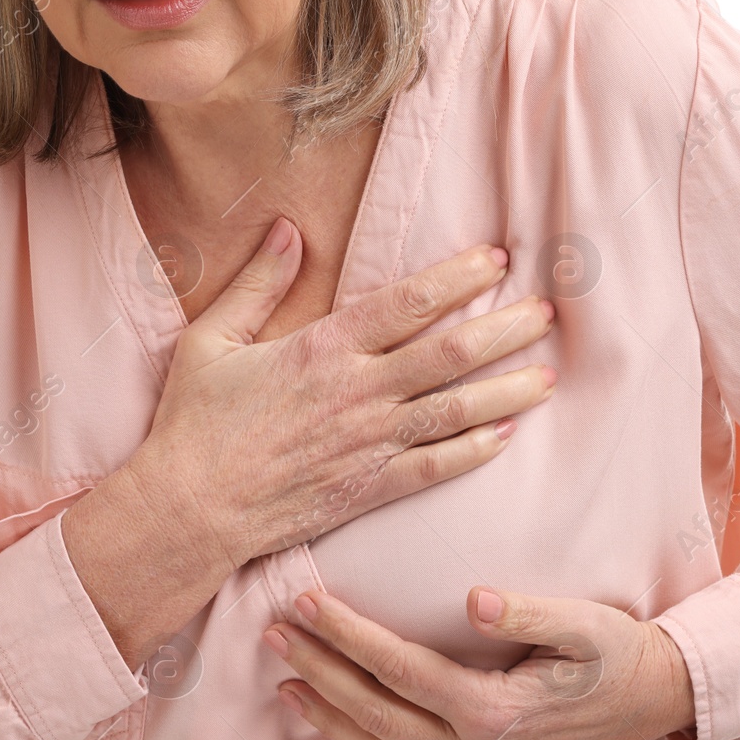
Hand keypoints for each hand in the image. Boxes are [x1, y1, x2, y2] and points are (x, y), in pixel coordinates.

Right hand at [125, 216, 557, 572]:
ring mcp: (369, 444)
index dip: (459, 277)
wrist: (190, 509)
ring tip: (549, 374)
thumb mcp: (211, 340)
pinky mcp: (369, 489)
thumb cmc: (194, 425)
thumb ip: (257, 283)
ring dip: (508, 389)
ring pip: (457, 409)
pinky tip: (507, 436)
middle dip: (506, 328)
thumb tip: (289, 230)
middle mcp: (357, 392)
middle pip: (451, 353)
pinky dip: (475, 450)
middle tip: (547, 312)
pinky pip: (436, 467)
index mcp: (323, 348)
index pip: (409, 302)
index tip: (497, 259)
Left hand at [261, 586, 697, 739]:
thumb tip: (473, 600)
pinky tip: (324, 712)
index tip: (308, 600)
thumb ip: (528, 614)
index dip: (348, 635)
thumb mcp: (583, 626)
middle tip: (272, 630)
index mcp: (494, 712)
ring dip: (325, 710)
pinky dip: (353, 739)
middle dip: (319, 669)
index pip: (399, 668)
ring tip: (283, 673)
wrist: (647, 703)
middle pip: (374, 710)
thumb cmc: (614, 654)